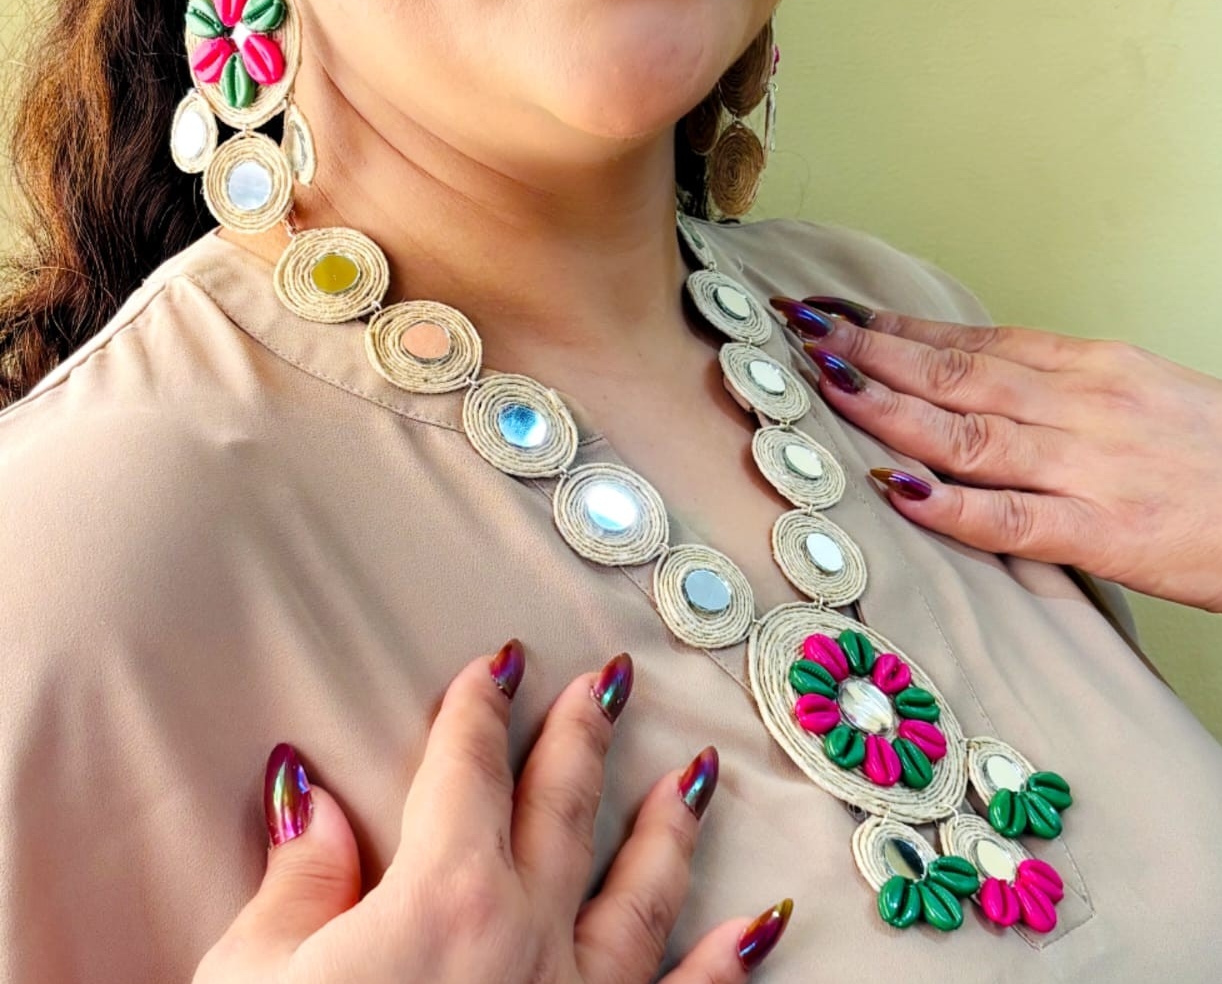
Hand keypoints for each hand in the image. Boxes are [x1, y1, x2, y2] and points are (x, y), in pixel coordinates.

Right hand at [194, 642, 793, 982]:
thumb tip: (306, 794)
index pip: (466, 768)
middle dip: (584, 732)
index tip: (497, 666)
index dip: (480, 708)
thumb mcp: (254, 979)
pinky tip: (762, 926)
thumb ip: (296, 882)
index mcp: (443, 895)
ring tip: (700, 770)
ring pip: (641, 888)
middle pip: (562, 804)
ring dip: (669, 824)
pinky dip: (728, 963)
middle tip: (610, 679)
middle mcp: (527, 932)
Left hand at [772, 296, 1221, 612]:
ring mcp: (1093, 466)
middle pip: (956, 372)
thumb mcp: (1138, 394)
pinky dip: (950, 504)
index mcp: (1090, 368)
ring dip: (888, 406)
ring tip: (825, 384)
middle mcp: (1083, 404)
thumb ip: (1054, 388)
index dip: (894, 328)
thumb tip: (968, 382)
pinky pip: (1013, 517)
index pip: (971, 340)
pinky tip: (896, 489)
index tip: (832, 314)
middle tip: (799, 333)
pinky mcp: (1109, 532)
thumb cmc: (1218, 454)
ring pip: (969, 431)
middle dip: (870, 352)